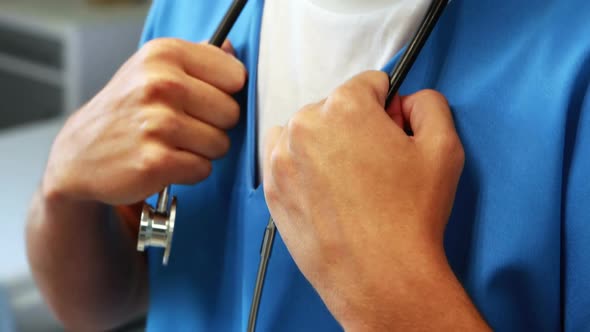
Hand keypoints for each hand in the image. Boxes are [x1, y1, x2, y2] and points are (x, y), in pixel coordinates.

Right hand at [43, 38, 245, 204]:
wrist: (80, 153)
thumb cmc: (127, 109)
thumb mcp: (153, 69)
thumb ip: (196, 58)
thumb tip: (231, 49)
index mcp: (164, 55)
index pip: (235, 75)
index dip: (224, 93)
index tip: (202, 99)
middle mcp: (160, 84)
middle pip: (231, 112)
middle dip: (214, 125)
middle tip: (183, 125)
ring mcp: (157, 123)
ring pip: (220, 144)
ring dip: (202, 151)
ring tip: (172, 144)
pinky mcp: (156, 162)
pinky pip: (203, 169)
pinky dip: (189, 171)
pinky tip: (165, 161)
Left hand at [263, 71, 486, 329]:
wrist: (379, 276)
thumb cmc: (411, 214)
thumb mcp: (444, 147)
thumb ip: (429, 104)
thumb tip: (408, 102)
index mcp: (345, 106)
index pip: (369, 84)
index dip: (388, 109)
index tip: (393, 134)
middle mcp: (304, 125)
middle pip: (335, 108)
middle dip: (356, 127)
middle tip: (375, 167)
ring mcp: (281, 158)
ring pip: (308, 133)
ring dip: (326, 145)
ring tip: (348, 184)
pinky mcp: (271, 188)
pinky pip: (287, 161)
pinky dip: (304, 169)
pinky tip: (327, 196)